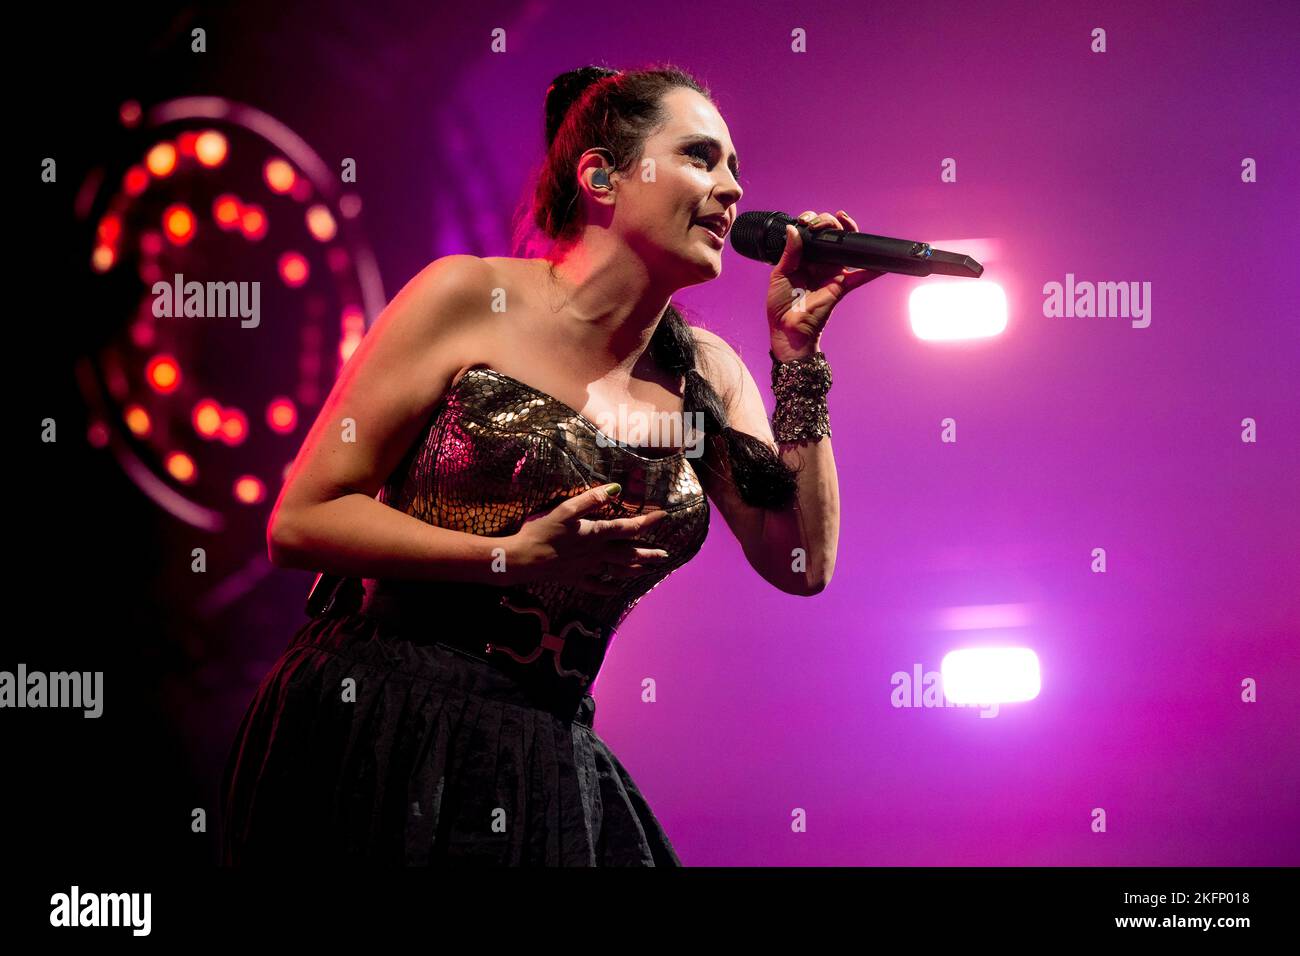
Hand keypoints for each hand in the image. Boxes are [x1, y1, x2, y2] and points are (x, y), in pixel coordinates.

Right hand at [504, 483, 672, 594]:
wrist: (522, 560)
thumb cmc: (541, 532)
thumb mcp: (565, 510)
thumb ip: (591, 499)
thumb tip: (615, 488)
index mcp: (595, 534)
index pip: (628, 527)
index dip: (647, 521)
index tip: (663, 516)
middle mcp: (596, 553)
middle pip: (629, 554)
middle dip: (648, 553)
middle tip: (665, 555)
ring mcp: (587, 568)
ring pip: (617, 570)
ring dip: (635, 569)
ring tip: (649, 569)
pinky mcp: (575, 579)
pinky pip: (597, 586)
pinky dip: (609, 588)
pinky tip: (618, 589)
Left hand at [767, 209, 884, 360]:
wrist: (788, 329)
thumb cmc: (780, 304)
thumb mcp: (780, 274)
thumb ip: (790, 252)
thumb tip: (794, 229)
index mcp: (803, 257)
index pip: (812, 234)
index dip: (812, 222)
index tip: (806, 221)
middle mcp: (819, 262)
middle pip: (831, 236)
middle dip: (828, 222)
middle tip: (820, 224)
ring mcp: (832, 272)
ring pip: (846, 248)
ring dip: (849, 232)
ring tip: (844, 221)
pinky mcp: (841, 285)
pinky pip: (860, 276)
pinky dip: (872, 270)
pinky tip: (882, 263)